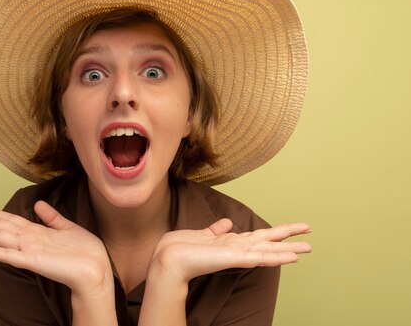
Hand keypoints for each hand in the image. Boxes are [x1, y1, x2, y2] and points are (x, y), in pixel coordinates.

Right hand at [0, 201, 112, 296]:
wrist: (95, 269)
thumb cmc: (84, 251)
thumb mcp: (66, 227)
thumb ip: (51, 216)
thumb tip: (38, 203)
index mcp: (36, 233)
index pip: (10, 221)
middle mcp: (28, 241)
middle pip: (0, 227)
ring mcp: (28, 251)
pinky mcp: (31, 261)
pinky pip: (8, 255)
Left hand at [148, 219, 311, 284]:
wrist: (170, 258)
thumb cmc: (183, 247)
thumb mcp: (203, 233)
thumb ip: (217, 229)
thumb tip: (227, 223)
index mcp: (232, 243)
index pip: (260, 237)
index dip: (277, 233)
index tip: (295, 229)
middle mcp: (238, 249)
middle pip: (269, 243)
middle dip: (290, 241)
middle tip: (311, 241)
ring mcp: (237, 254)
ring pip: (268, 251)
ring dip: (288, 250)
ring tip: (307, 249)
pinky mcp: (233, 258)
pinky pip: (258, 257)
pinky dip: (275, 257)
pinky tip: (289, 257)